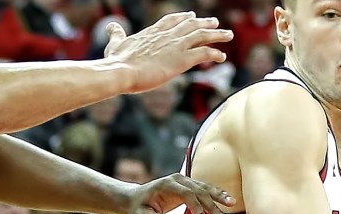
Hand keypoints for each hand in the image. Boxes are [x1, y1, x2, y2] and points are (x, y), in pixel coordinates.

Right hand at [103, 13, 231, 92]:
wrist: (122, 71)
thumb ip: (117, 34)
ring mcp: (176, 46)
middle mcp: (167, 36)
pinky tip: (222, 56)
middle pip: (191, 25)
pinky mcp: (182, 60)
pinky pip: (204, 54)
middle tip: (215, 22)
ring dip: (217, 34)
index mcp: (153, 32)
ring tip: (228, 34)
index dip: (183, 17)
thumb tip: (112, 26)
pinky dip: (215, 53)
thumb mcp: (116, 44)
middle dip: (204, 23)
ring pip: (202, 36)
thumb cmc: (117, 61)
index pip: (172, 20)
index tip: (191, 15)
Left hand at [126, 173, 232, 213]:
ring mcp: (184, 180)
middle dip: (212, 205)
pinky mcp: (188, 185)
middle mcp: (177, 179)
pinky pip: (205, 188)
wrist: (135, 199)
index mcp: (166, 185)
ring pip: (205, 188)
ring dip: (219, 196)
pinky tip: (228, 200)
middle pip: (199, 191)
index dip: (196, 207)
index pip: (187, 194)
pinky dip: (217, 194)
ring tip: (232, 204)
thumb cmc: (138, 210)